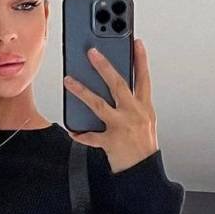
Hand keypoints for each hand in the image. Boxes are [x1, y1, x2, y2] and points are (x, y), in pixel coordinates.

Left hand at [63, 37, 157, 172]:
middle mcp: (133, 113)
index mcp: (144, 107)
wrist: (143, 170)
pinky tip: (72, 129)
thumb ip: (134, 102)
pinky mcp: (110, 141)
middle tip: (92, 52)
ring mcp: (121, 127)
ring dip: (81, 91)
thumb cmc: (143, 145)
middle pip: (118, 85)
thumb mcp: (146, 120)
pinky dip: (80, 133)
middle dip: (104, 67)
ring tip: (69, 80)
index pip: (143, 78)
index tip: (135, 42)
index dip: (140, 60)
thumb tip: (117, 85)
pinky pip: (90, 136)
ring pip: (98, 104)